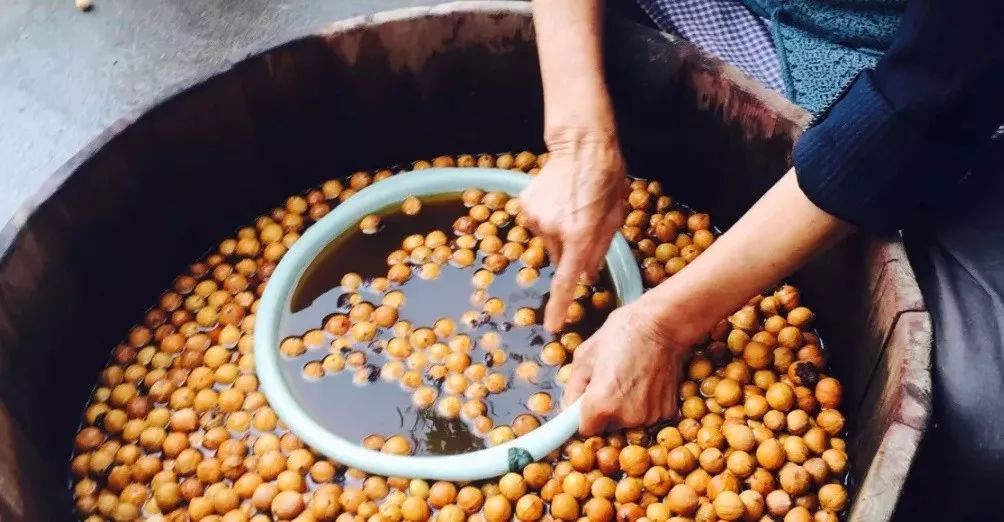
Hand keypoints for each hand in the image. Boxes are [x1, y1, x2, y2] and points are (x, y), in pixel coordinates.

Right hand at [520, 130, 625, 331]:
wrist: (581, 143)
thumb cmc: (607, 179)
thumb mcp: (614, 217)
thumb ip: (598, 250)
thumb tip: (585, 276)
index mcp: (580, 235)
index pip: (566, 281)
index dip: (559, 306)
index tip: (552, 326)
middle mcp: (553, 230)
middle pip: (560, 258)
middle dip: (570, 252)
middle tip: (584, 226)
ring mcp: (536, 217)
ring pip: (548, 241)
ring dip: (560, 233)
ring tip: (573, 206)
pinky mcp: (525, 205)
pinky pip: (538, 224)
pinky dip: (548, 218)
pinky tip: (560, 199)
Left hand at [562, 300, 692, 434]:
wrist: (663, 325)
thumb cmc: (622, 334)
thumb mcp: (585, 355)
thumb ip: (573, 388)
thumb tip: (569, 408)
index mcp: (600, 405)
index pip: (584, 430)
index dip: (582, 417)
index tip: (585, 406)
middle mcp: (626, 418)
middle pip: (607, 426)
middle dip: (604, 410)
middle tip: (610, 381)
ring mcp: (649, 416)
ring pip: (628, 421)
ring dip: (625, 408)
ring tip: (630, 378)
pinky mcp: (667, 412)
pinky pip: (647, 414)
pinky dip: (644, 404)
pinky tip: (645, 382)